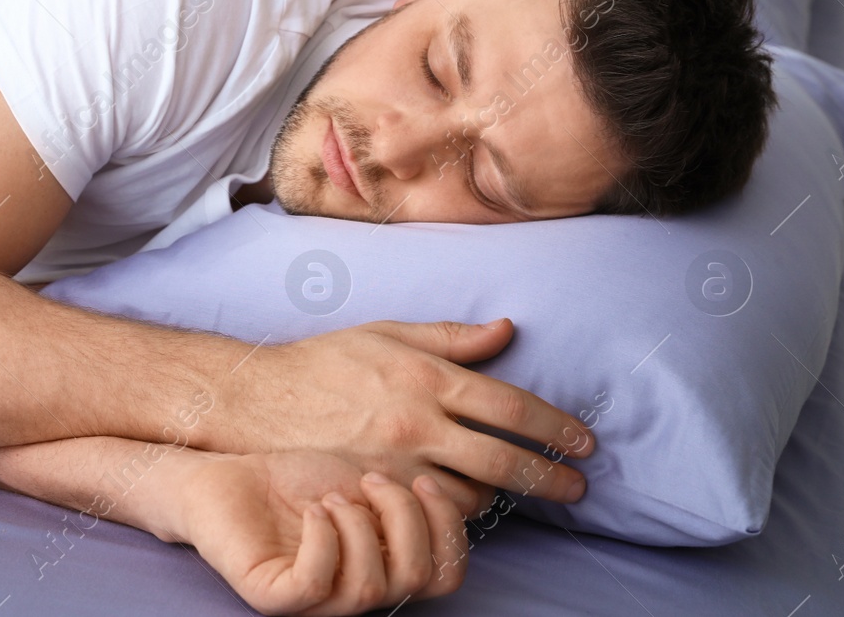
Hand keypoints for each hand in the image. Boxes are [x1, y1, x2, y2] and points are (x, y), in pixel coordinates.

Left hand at [174, 450, 467, 615]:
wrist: (227, 471)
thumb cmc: (298, 475)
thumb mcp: (369, 473)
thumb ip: (416, 485)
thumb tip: (473, 479)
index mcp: (387, 564)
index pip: (446, 573)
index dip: (448, 530)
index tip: (425, 481)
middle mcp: (358, 589)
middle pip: (416, 579)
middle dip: (405, 519)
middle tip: (372, 479)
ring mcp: (316, 600)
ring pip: (369, 588)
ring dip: (360, 526)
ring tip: (333, 494)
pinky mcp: (274, 596)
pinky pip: (316, 585)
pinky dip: (323, 540)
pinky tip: (313, 510)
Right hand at [219, 318, 592, 514]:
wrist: (260, 402)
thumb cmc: (324, 362)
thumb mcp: (388, 333)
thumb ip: (451, 336)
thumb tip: (507, 330)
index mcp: (425, 377)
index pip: (510, 406)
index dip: (555, 426)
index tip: (582, 440)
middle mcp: (416, 425)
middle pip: (503, 461)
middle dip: (550, 477)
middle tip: (579, 485)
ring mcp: (396, 466)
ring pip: (470, 497)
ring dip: (501, 497)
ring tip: (518, 491)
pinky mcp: (375, 494)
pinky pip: (429, 513)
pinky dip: (454, 511)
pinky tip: (464, 502)